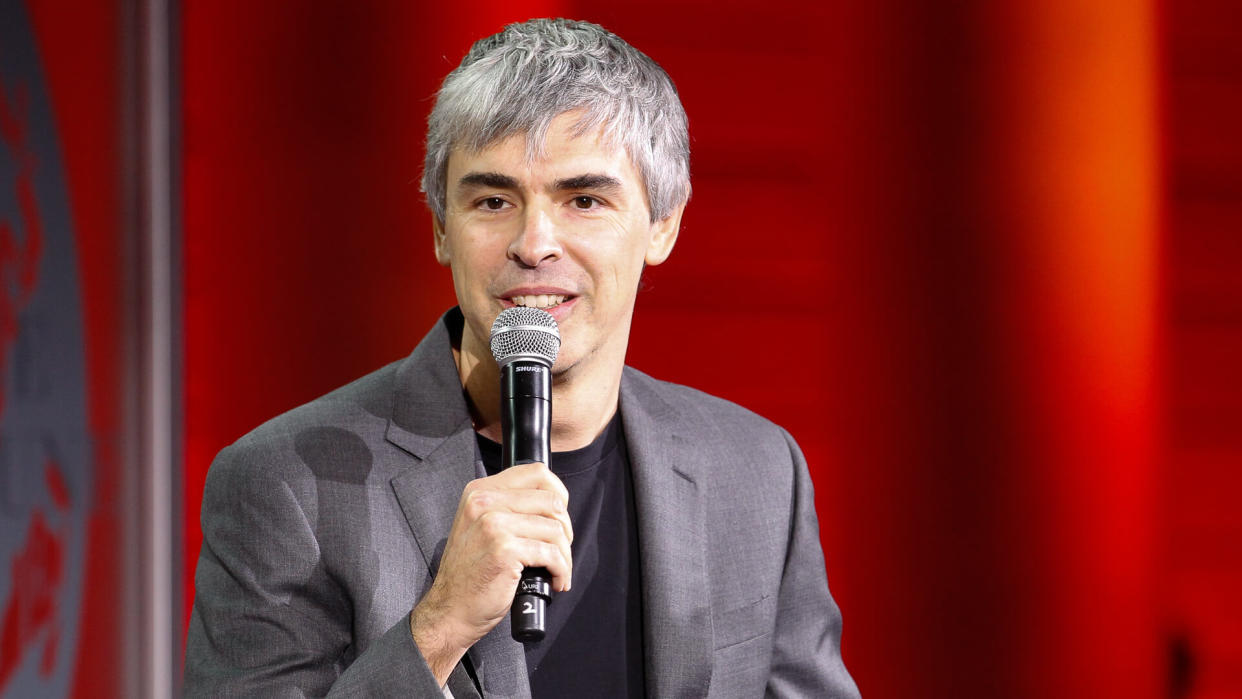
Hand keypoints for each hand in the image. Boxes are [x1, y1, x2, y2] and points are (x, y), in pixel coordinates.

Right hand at [410, 462, 572, 683]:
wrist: (449, 609)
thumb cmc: (470, 573)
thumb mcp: (480, 527)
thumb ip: (508, 507)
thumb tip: (554, 504)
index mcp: (480, 491)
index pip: (536, 473)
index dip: (558, 494)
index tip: (559, 518)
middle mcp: (484, 501)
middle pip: (552, 500)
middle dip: (565, 529)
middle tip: (560, 550)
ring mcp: (493, 524)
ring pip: (556, 528)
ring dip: (565, 554)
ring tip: (558, 570)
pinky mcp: (504, 549)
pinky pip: (551, 554)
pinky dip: (562, 570)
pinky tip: (556, 581)